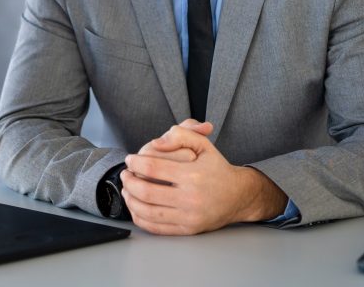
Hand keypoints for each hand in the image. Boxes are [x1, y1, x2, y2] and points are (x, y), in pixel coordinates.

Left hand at [121, 122, 286, 234]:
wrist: (239, 196)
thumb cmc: (217, 168)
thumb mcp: (203, 144)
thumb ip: (180, 134)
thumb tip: (156, 142)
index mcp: (192, 174)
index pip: (152, 168)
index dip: (135, 162)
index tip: (129, 160)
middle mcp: (190, 198)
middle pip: (146, 192)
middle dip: (129, 182)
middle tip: (124, 175)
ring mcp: (188, 216)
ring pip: (148, 212)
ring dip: (130, 200)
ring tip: (126, 190)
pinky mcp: (188, 230)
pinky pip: (157, 227)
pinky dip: (140, 218)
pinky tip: (136, 207)